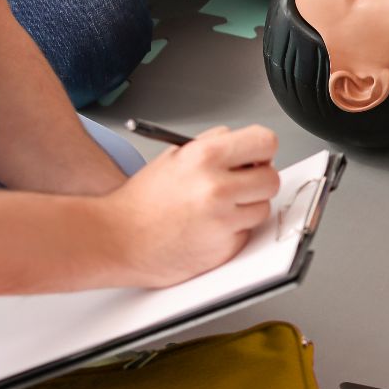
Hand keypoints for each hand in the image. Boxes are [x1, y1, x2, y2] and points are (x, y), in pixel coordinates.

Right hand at [105, 125, 278, 286]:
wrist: (117, 239)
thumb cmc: (141, 201)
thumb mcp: (175, 156)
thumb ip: (213, 146)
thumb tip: (246, 146)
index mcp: (205, 156)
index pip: (265, 142)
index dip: (262, 151)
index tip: (256, 157)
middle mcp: (217, 187)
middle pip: (271, 178)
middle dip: (258, 181)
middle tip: (238, 185)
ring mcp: (223, 220)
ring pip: (263, 208)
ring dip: (247, 208)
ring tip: (217, 208)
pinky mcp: (225, 247)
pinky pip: (247, 232)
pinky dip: (234, 231)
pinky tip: (208, 228)